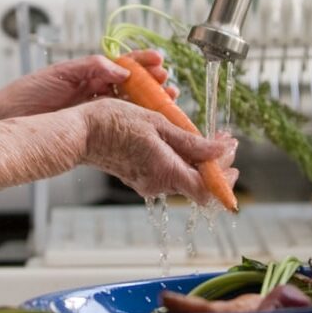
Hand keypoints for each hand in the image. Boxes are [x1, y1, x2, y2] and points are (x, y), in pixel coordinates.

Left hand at [0, 50, 175, 121]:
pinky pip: (118, 124)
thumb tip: (120, 69)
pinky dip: (136, 123)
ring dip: (150, 102)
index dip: (143, 62)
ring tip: (168, 100)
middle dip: (154, 83)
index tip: (159, 61)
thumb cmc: (28, 92)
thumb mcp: (60, 73)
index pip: (123, 64)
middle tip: (168, 85)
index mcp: (89, 73)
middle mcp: (96, 90)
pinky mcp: (91, 128)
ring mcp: (95, 110)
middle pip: (133, 85)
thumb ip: (91, 68)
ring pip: (130, 105)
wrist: (7, 117)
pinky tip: (149, 123)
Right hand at [78, 97, 238, 204]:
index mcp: (166, 171)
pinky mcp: (139, 177)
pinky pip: (168, 172)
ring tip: (203, 136)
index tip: (231, 152)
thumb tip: (220, 151)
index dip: (225, 176)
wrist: (80, 132)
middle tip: (222, 140)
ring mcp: (147, 182)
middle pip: (198, 183)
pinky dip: (180, 159)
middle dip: (215, 163)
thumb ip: (191, 142)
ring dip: (198, 159)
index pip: (207, 190)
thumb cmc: (113, 123)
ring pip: (184, 176)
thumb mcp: (157, 124)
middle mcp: (158, 184)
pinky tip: (179, 140)